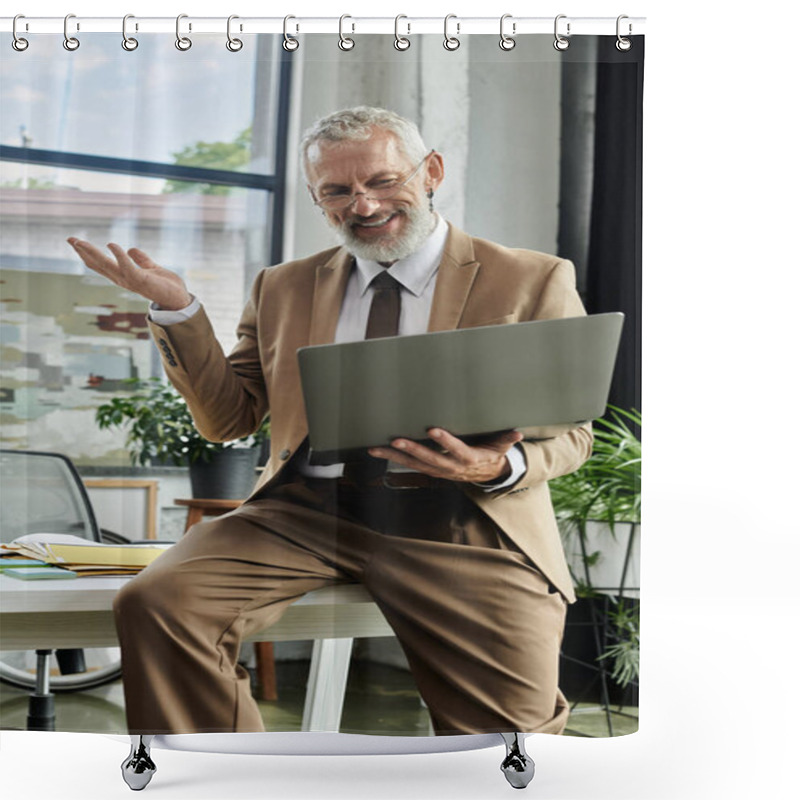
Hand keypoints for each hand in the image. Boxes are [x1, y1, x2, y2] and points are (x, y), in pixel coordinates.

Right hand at [67, 238, 191, 310]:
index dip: (88, 254)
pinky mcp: (142, 281)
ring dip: (93, 254)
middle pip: (99, 265)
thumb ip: (141, 260)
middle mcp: (124, 280)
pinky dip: (119, 256)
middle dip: (84, 252)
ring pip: (108, 266)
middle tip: (70, 239)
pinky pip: (128, 267)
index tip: (75, 242)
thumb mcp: (152, 268)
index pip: (102, 264)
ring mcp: (131, 281)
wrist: (179, 299)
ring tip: (80, 242)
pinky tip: (111, 245)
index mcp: (124, 276)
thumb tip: (130, 249)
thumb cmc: (166, 286)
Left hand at [368, 428, 523, 483]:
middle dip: (412, 450)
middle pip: (430, 459)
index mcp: (469, 459)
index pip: (457, 450)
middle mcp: (451, 467)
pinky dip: (393, 459)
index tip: (432, 430)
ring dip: (394, 457)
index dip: (446, 441)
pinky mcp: (429, 470)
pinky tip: (377, 451)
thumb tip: (518, 433)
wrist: (486, 475)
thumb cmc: (492, 454)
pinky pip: (409, 465)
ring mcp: (438, 470)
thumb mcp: (501, 447)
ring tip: (375, 449)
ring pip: (414, 464)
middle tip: (395, 440)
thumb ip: (507, 439)